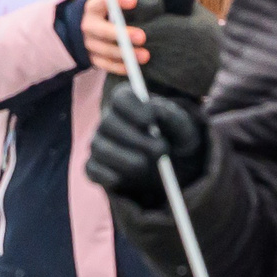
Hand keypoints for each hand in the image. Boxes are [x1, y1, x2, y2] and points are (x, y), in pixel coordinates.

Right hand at [83, 0, 146, 76]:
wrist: (77, 29)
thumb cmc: (102, 10)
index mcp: (92, 7)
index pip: (103, 1)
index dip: (118, 0)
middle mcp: (87, 26)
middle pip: (103, 31)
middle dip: (122, 34)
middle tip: (142, 36)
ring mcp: (88, 44)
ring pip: (106, 50)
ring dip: (126, 54)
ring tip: (145, 55)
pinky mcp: (92, 59)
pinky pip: (105, 65)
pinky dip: (120, 67)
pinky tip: (135, 67)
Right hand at [85, 88, 208, 203]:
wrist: (175, 170)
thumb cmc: (177, 141)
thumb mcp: (183, 128)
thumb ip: (172, 116)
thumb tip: (155, 109)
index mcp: (129, 103)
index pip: (121, 97)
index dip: (133, 108)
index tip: (150, 120)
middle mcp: (109, 120)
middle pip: (108, 122)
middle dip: (134, 139)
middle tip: (160, 150)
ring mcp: (99, 144)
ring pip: (101, 148)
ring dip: (126, 160)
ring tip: (146, 166)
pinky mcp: (95, 168)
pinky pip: (93, 170)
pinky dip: (107, 176)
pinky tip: (123, 179)